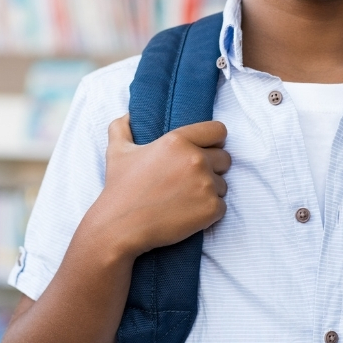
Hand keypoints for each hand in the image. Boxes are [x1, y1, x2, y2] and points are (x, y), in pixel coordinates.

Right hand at [88, 115, 230, 258]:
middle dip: (212, 168)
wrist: (120, 227)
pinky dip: (209, 212)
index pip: (218, 130)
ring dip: (209, 192)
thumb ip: (122, 127)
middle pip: (225, 158)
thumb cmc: (120, 189)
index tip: (205, 151)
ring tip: (184, 199)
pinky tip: (188, 213)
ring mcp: (205, 185)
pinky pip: (221, 207)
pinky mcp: (211, 209)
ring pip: (223, 185)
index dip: (213, 141)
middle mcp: (195, 159)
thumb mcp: (117, 152)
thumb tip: (128, 115)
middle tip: (189, 180)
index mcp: (178, 140)